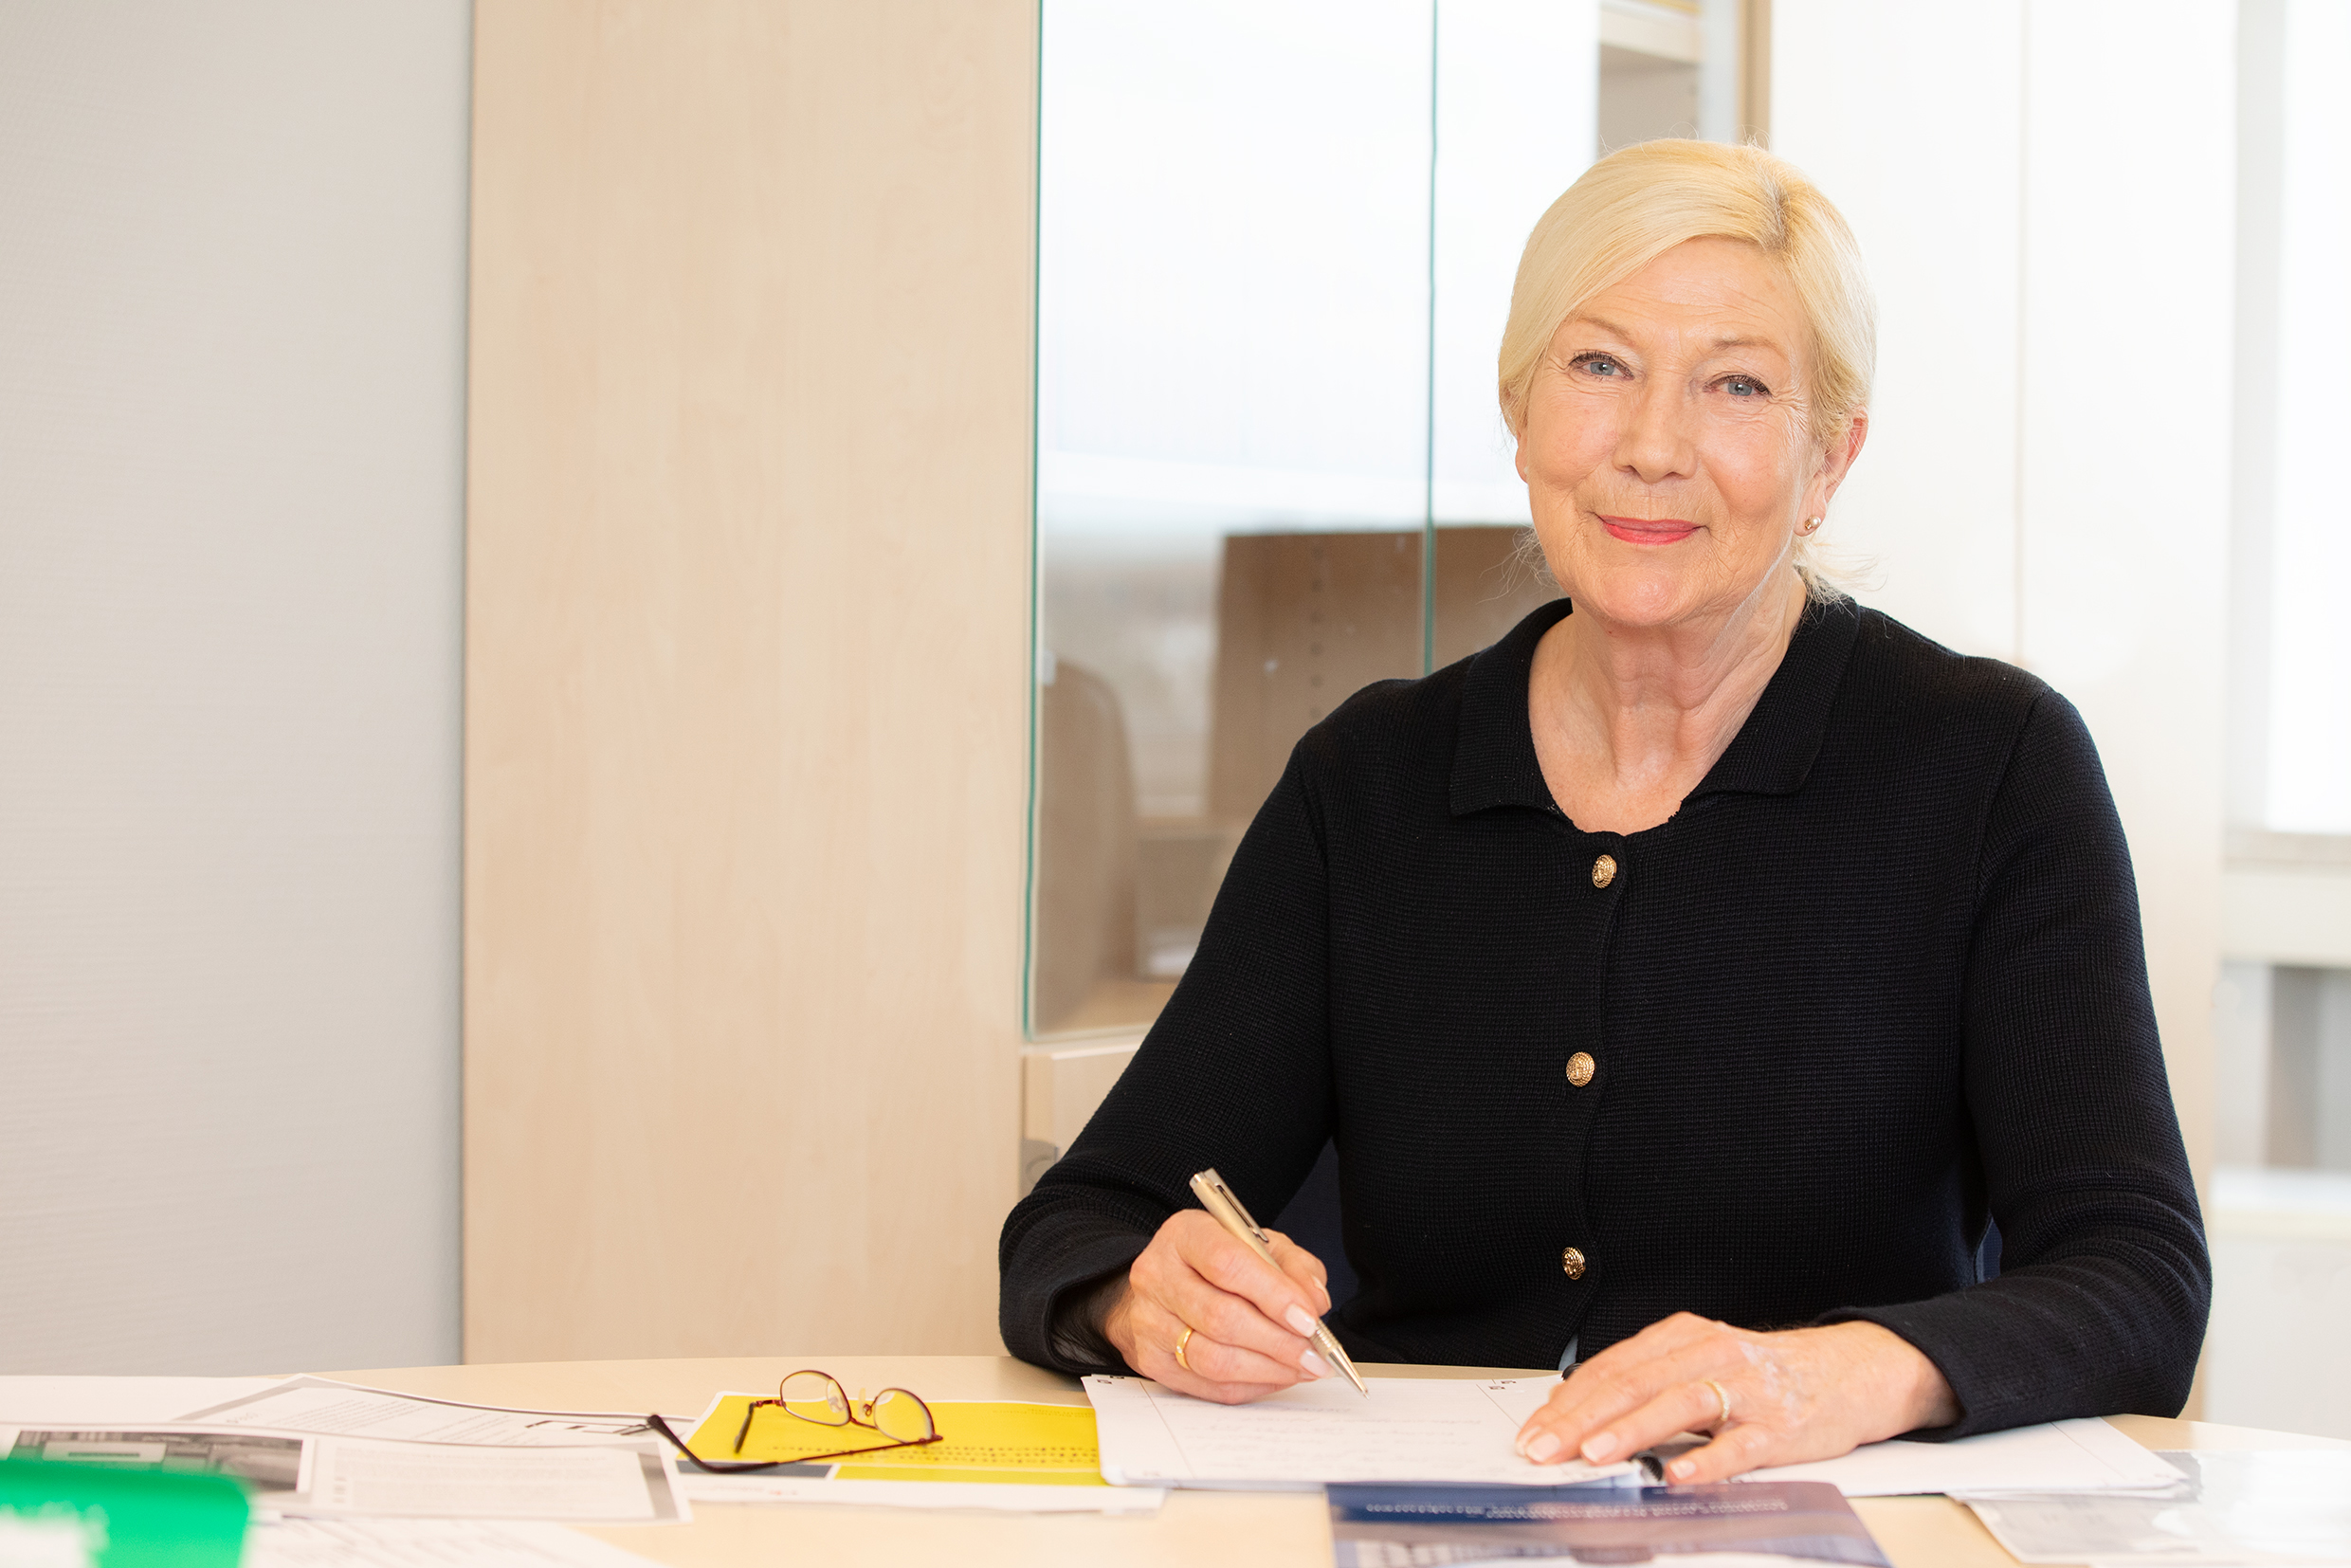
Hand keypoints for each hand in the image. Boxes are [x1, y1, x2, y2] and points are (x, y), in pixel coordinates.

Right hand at [1101, 1209, 1334, 1403]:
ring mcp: (1148, 1321)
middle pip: (1221, 1317)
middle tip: (1315, 1354)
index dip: (1273, 1295)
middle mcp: (1158, 1275)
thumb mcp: (1259, 1244)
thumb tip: (1314, 1302)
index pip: (1227, 1264)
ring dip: (1268, 1370)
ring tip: (1302, 1368)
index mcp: (1185, 1234)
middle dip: (1278, 1342)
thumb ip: (1293, 1265)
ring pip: (1214, 1359)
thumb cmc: (1217, 1262)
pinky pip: (1208, 1386)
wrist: (1164, 1284)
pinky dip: (1251, 1386)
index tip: (1308, 1318)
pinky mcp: (1150, 1360)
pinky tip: (1276, 1376)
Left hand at [1514, 1314, 1958, 1481]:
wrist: (1847, 1370)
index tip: (1532, 1432)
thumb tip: (1577, 1413)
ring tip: (1593, 1455)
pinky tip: (1678, 1476)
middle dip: (1580, 1420)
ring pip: (1679, 1405)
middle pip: (1633, 1384)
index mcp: (1680, 1337)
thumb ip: (1647, 1382)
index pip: (1610, 1369)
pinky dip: (1707, 1460)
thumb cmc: (1760, 1373)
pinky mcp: (1780, 1425)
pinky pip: (1739, 1444)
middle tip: (1543, 1449)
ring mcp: (1746, 1389)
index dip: (1566, 1402)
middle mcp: (1708, 1354)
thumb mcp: (1698, 1362)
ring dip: (1631, 1432)